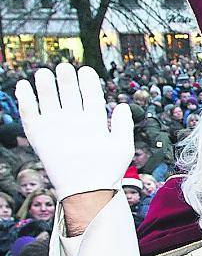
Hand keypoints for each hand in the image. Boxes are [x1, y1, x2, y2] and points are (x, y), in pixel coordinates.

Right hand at [15, 64, 133, 199]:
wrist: (87, 189)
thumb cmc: (107, 169)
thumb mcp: (122, 145)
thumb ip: (124, 124)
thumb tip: (123, 105)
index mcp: (94, 121)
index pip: (90, 96)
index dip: (88, 82)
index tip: (86, 70)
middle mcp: (74, 121)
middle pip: (69, 94)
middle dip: (66, 80)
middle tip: (64, 67)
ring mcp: (56, 126)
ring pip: (49, 100)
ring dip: (46, 86)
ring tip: (45, 73)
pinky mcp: (39, 135)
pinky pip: (30, 114)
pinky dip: (26, 100)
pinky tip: (23, 86)